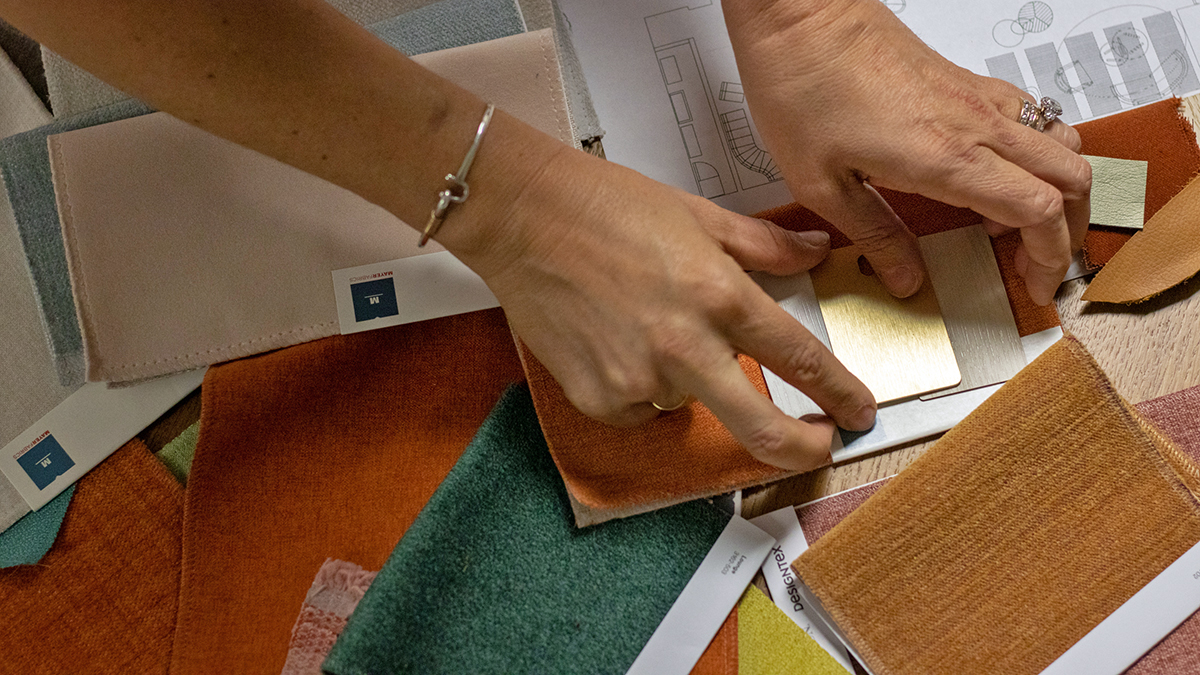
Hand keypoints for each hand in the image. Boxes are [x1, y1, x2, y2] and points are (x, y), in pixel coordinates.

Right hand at [452, 145, 877, 470]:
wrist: (522, 215)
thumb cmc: (604, 205)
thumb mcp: (699, 215)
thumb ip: (765, 244)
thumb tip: (816, 252)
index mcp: (719, 295)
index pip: (800, 358)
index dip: (839, 393)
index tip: (857, 412)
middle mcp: (684, 345)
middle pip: (762, 427)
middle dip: (801, 447)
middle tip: (816, 444)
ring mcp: (638, 378)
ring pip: (689, 403)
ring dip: (688, 379)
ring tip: (650, 324)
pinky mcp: (597, 397)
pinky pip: (640, 408)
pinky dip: (640, 386)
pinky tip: (618, 340)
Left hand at [724, 0, 1090, 304]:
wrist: (801, 15)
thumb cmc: (803, 85)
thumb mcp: (822, 184)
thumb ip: (874, 235)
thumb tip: (905, 279)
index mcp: (946, 158)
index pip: (1039, 213)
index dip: (1050, 258)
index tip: (1036, 286)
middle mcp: (976, 124)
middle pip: (1071, 179)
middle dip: (1070, 230)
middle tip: (1035, 264)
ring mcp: (978, 98)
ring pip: (1062, 143)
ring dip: (1059, 190)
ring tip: (1016, 225)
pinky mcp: (968, 80)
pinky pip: (1033, 119)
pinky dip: (1037, 155)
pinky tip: (994, 176)